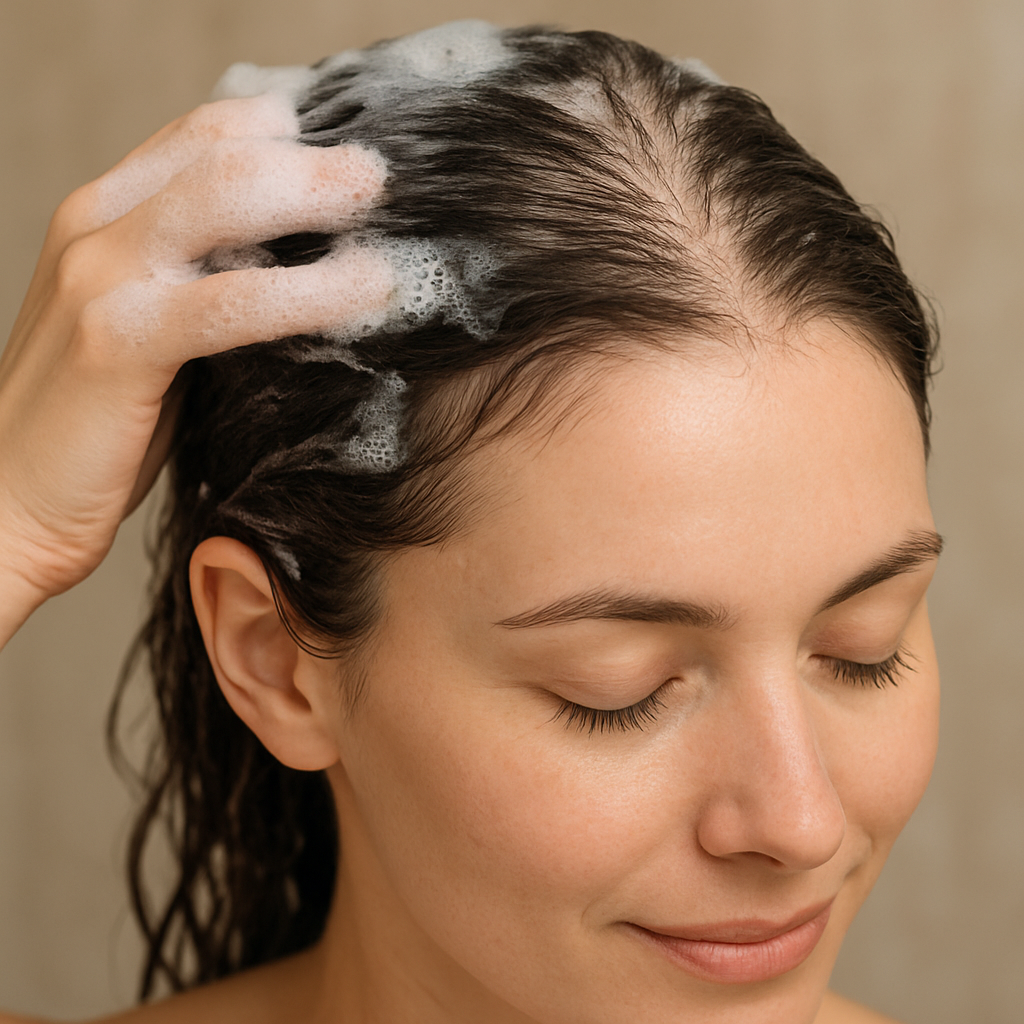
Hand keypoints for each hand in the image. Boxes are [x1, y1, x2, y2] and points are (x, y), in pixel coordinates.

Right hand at [0, 94, 389, 634]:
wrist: (7, 502)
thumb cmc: (99, 425)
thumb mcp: (157, 332)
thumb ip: (211, 287)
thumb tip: (315, 269)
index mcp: (105, 216)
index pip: (204, 137)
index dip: (286, 134)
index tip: (353, 149)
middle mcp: (97, 227)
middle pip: (221, 152)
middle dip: (313, 158)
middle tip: (381, 174)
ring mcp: (99, 277)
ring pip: (224, 201)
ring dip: (316, 196)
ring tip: (385, 206)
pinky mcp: (117, 341)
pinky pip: (231, 303)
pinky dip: (309, 293)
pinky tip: (366, 293)